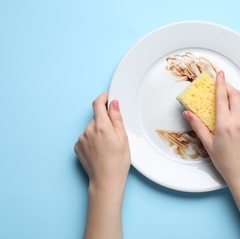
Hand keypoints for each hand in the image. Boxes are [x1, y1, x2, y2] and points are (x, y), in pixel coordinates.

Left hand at [74, 93, 129, 238]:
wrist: (106, 181)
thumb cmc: (118, 162)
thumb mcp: (123, 138)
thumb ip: (117, 118)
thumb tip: (113, 104)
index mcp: (102, 127)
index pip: (98, 104)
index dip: (103, 98)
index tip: (107, 97)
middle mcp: (88, 131)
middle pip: (96, 118)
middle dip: (104, 121)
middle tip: (114, 134)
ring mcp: (81, 139)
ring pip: (91, 127)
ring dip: (98, 131)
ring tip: (107, 145)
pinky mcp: (77, 147)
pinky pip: (85, 137)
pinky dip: (92, 139)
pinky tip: (99, 150)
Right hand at [183, 71, 239, 185]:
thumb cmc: (225, 161)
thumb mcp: (208, 143)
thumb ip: (198, 126)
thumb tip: (187, 114)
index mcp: (225, 124)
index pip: (222, 97)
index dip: (220, 83)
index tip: (219, 74)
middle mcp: (239, 121)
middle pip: (235, 94)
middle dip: (228, 87)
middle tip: (222, 86)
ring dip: (239, 93)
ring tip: (232, 95)